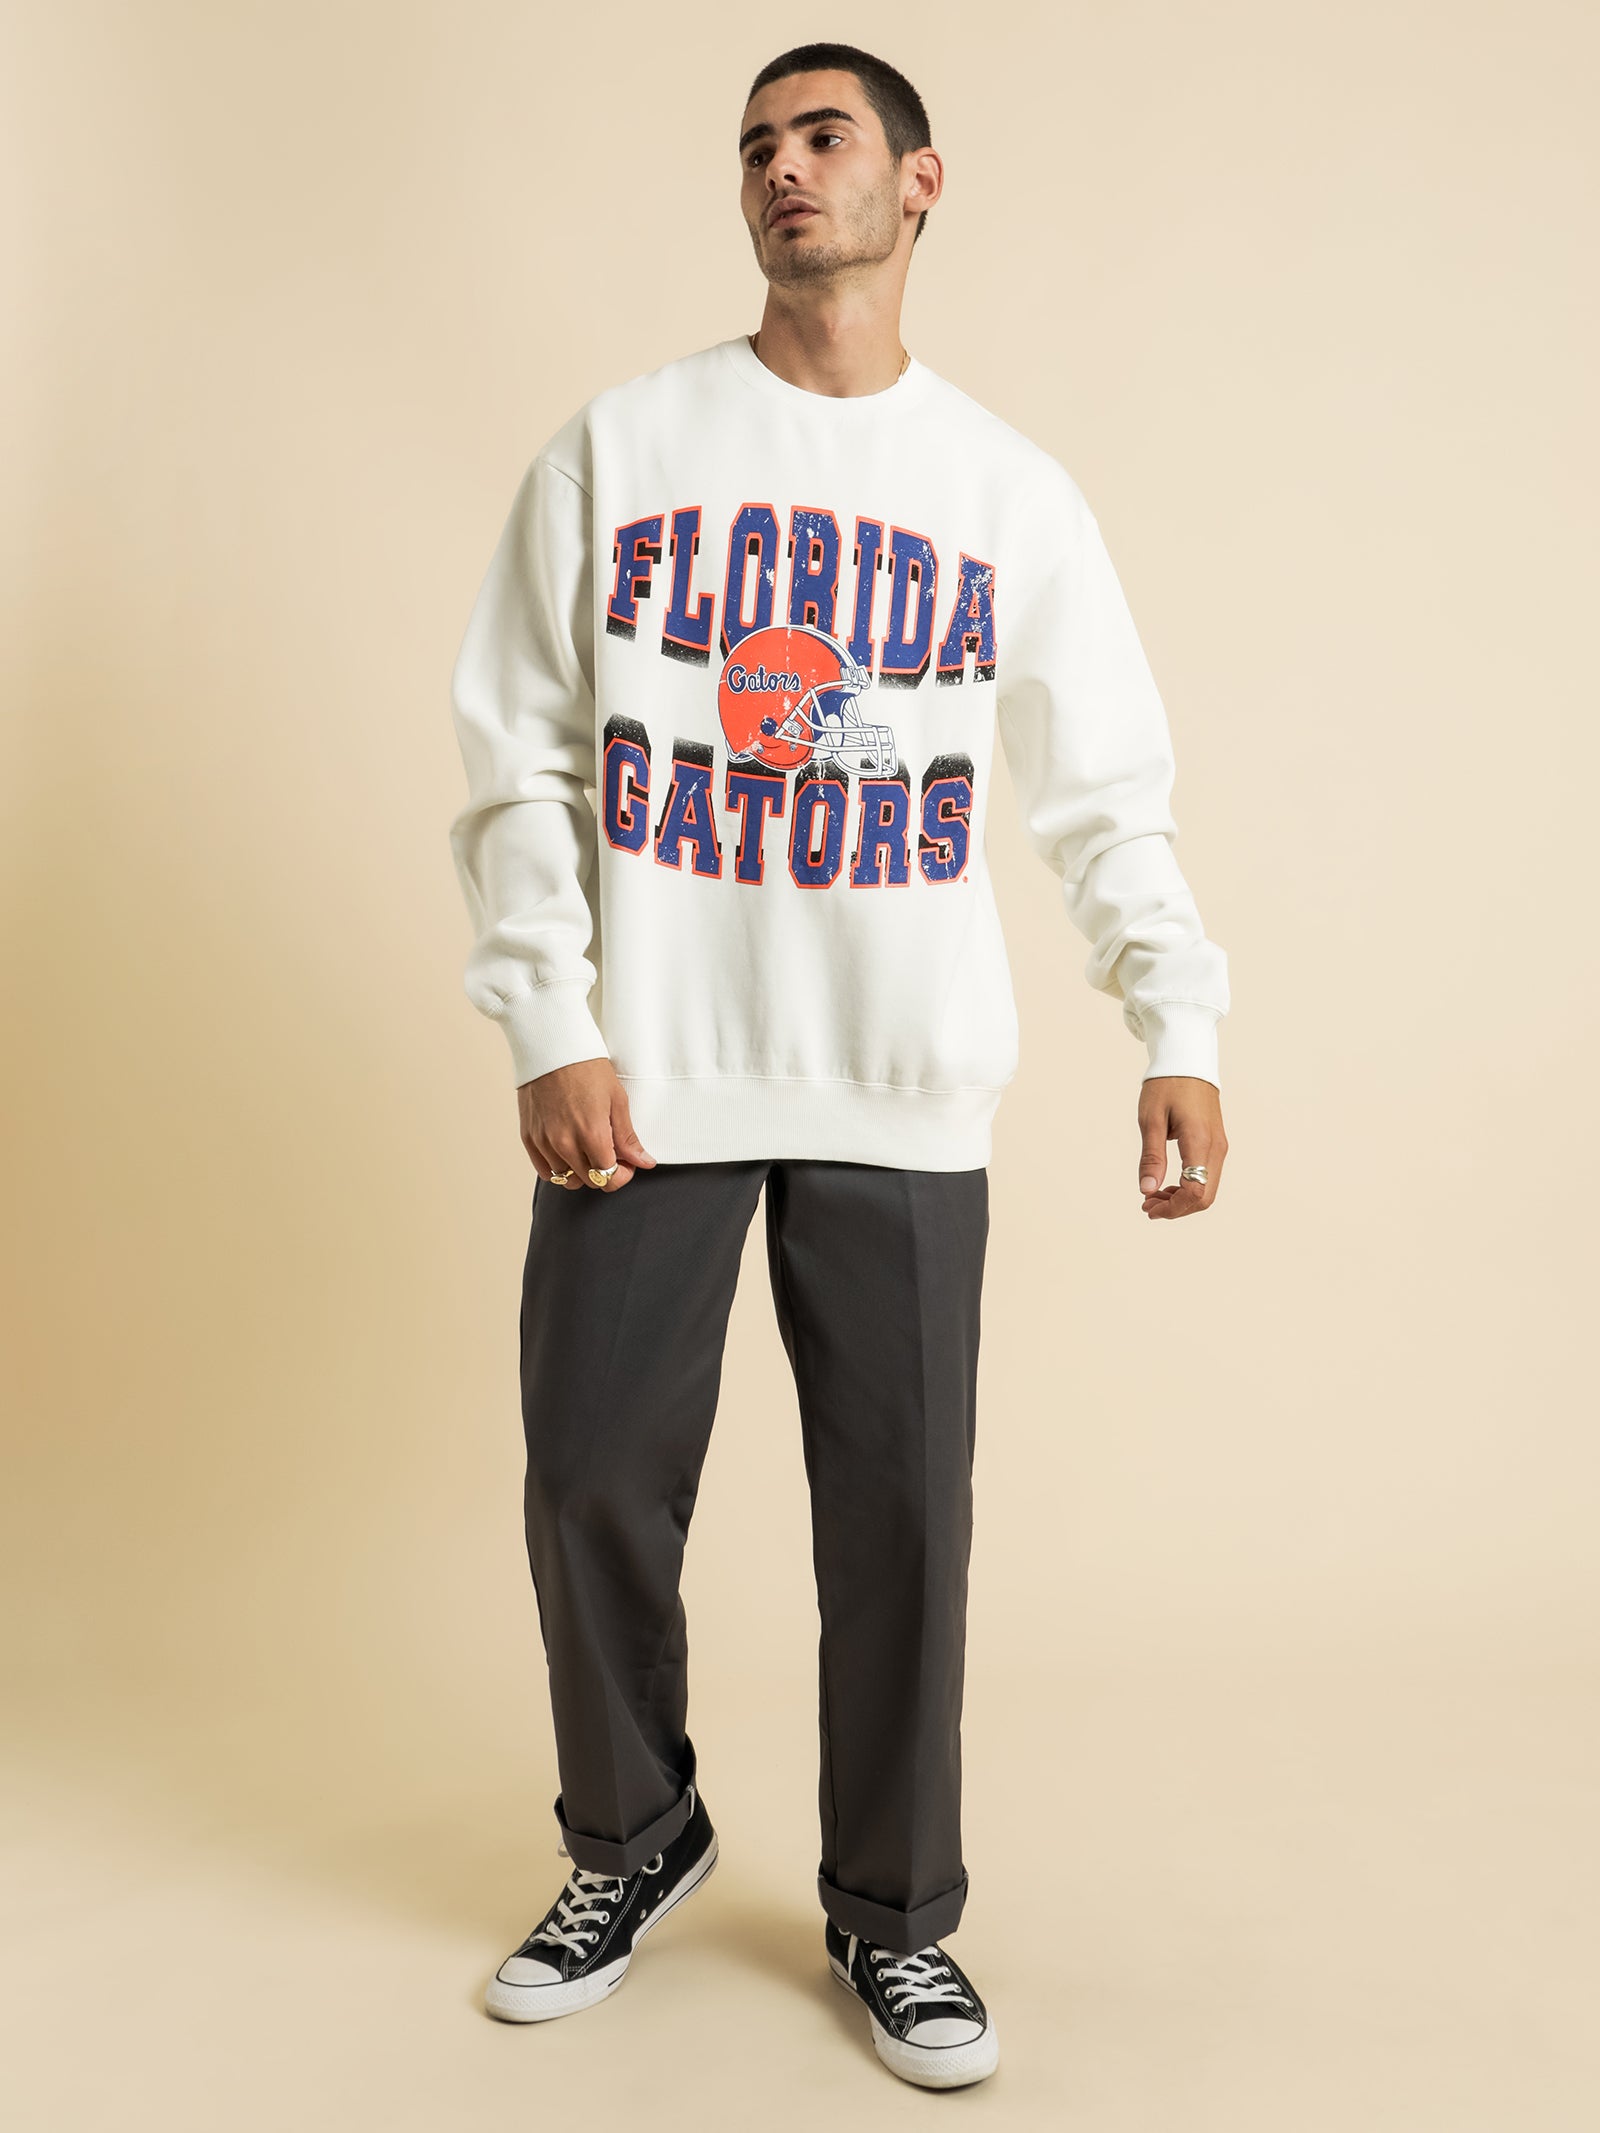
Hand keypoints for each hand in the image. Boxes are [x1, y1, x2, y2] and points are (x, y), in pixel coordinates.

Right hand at [517, 1059, 656, 1191]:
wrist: (551, 1047)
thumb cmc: (587, 1068)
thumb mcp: (616, 1100)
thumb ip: (627, 1137)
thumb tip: (644, 1163)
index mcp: (591, 1134)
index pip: (608, 1178)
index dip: (622, 1175)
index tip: (626, 1163)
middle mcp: (565, 1143)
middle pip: (589, 1181)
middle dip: (605, 1173)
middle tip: (610, 1154)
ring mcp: (544, 1142)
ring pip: (566, 1178)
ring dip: (581, 1172)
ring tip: (588, 1150)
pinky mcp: (529, 1137)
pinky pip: (545, 1170)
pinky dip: (558, 1167)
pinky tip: (568, 1151)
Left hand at [1137, 1076, 1226, 1219]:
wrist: (1188, 1060)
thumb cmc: (1167, 1085)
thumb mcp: (1151, 1119)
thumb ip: (1151, 1157)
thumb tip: (1147, 1190)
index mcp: (1200, 1141)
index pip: (1196, 1191)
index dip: (1173, 1208)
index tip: (1148, 1208)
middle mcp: (1216, 1148)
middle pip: (1205, 1197)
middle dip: (1176, 1208)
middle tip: (1147, 1206)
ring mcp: (1219, 1146)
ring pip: (1207, 1189)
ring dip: (1181, 1199)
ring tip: (1152, 1196)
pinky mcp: (1216, 1143)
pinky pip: (1207, 1176)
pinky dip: (1188, 1186)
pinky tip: (1167, 1184)